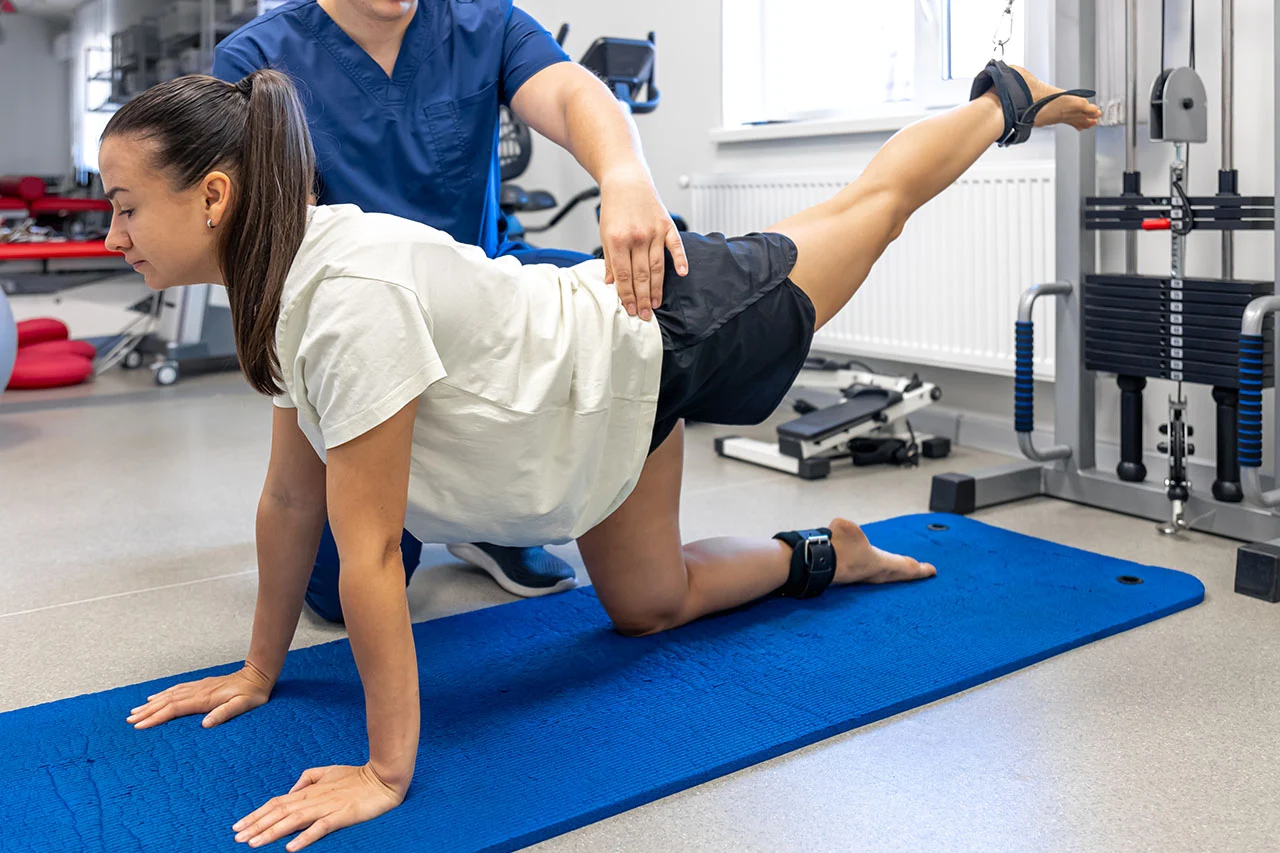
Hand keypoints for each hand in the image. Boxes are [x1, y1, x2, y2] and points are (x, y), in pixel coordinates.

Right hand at [126, 662, 273, 728]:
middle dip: (147, 712)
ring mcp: (198, 687)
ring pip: (169, 695)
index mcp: (204, 699)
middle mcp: (197, 692)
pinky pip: (177, 689)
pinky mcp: (201, 686)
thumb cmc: (253, 694)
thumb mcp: (243, 706)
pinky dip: (164, 694)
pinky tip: (156, 697)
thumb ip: (224, 714)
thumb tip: (205, 724)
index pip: (174, 709)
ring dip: (152, 703)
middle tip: (129, 721)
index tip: (140, 726)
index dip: (156, 717)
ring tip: (135, 711)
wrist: (258, 675)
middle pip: (167, 702)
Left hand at [232, 763, 406, 850]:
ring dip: (272, 832)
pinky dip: (304, 837)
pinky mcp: (342, 815)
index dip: (256, 814)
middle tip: (237, 837)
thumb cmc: (357, 775)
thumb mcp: (329, 771)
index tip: (238, 826)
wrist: (384, 777)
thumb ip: (308, 778)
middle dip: (256, 825)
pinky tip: (290, 847)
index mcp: (309, 790)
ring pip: (293, 820)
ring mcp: (327, 807)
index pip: (276, 803)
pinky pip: (320, 828)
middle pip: (279, 812)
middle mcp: (313, 798)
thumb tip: (291, 790)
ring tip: (254, 843)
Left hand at [598, 170, 687, 320]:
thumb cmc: (614, 208)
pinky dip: (680, 260)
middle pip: (641, 276)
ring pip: (656, 266)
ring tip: (656, 304)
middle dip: (642, 298)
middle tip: (644, 315)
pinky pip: (675, 246)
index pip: (623, 276)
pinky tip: (683, 274)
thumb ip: (609, 259)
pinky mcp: (666, 225)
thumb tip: (611, 283)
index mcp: (617, 241)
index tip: (630, 310)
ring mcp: (653, 231)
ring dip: (656, 288)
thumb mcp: (605, 234)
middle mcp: (636, 238)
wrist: (626, 181)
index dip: (626, 296)